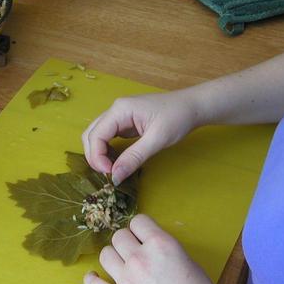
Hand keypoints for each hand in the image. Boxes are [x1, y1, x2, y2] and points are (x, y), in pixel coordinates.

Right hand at [82, 90, 199, 183]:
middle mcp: (115, 110)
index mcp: (120, 110)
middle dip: (94, 156)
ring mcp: (120, 115)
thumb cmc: (178, 118)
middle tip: (108, 174)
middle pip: (91, 134)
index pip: (96, 135)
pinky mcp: (125, 122)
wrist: (193, 106)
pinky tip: (116, 161)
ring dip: (99, 153)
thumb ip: (134, 157)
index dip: (97, 157)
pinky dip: (107, 150)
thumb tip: (115, 177)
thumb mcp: (157, 139)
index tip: (109, 174)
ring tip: (111, 169)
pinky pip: (108, 136)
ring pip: (97, 135)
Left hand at [84, 214, 225, 283]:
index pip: (138, 221)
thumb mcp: (189, 262)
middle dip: (126, 242)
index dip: (140, 228)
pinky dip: (92, 280)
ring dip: (113, 257)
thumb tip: (153, 250)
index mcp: (161, 244)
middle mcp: (140, 258)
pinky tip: (94, 277)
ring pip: (105, 254)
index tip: (142, 236)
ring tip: (119, 264)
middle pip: (119, 236)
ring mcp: (126, 280)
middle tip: (133, 252)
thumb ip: (167, 251)